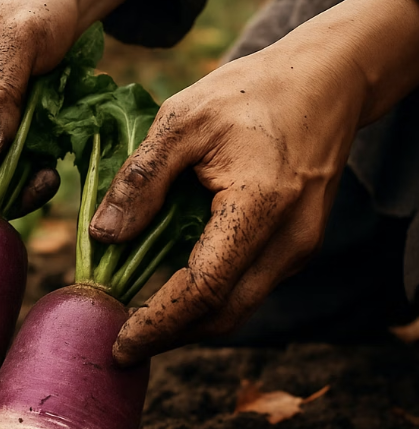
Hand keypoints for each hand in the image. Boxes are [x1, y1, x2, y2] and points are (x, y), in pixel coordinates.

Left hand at [90, 0, 418, 363]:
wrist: (324, 83)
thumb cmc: (249, 92)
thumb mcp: (183, 119)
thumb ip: (143, 178)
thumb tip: (104, 236)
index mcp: (261, 205)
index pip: (204, 288)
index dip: (159, 324)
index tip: (120, 345)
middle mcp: (290, 239)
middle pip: (225, 315)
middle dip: (171, 337)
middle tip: (123, 345)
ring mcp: (300, 247)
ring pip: (239, 307)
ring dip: (189, 322)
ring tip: (140, 322)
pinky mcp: (297, 246)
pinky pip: (249, 286)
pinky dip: (209, 298)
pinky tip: (173, 289)